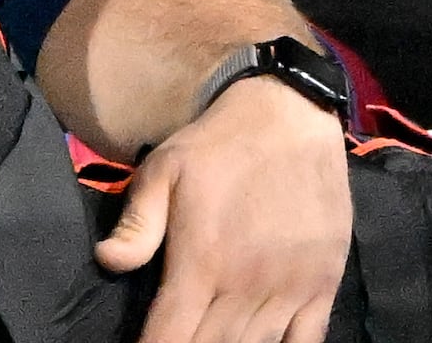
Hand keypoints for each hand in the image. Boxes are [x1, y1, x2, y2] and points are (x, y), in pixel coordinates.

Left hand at [95, 75, 352, 342]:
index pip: (168, 338)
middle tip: (183, 341)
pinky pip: (307, 341)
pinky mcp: (324, 280)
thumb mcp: (164, 170)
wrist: (292, 111)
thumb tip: (107, 261)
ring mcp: (290, 286)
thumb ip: (137, 222)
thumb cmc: (220, 144)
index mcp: (201, 262)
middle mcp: (246, 283)